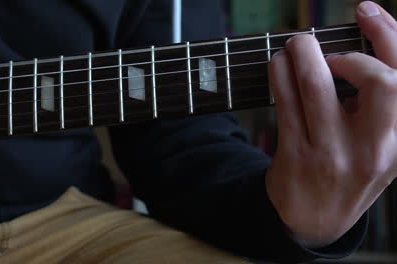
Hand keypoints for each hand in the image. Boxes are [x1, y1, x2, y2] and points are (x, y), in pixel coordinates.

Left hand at [266, 1, 396, 247]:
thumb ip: (381, 104)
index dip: (389, 35)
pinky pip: (286, 103)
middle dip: (349, 51)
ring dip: (302, 54)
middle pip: (380, 82)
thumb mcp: (381, 146)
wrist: (316, 219)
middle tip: (323, 47)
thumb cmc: (349, 170)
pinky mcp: (296, 157)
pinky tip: (278, 65)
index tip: (367, 10)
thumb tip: (360, 44)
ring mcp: (334, 155)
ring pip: (318, 86)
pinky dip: (279, 74)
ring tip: (294, 46)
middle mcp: (376, 150)